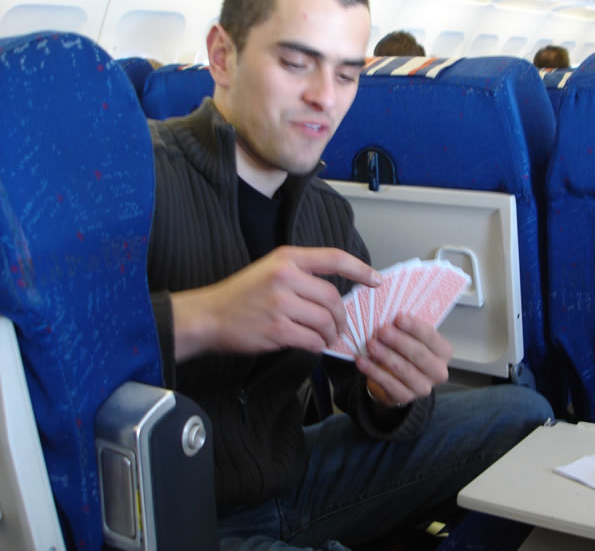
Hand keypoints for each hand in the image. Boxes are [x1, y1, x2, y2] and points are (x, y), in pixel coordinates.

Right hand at [171, 246, 380, 360]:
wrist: (208, 316)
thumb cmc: (241, 295)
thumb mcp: (270, 270)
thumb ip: (302, 275)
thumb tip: (336, 293)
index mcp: (287, 258)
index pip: (334, 258)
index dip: (360, 269)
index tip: (376, 280)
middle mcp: (286, 277)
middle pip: (333, 297)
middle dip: (342, 315)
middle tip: (341, 326)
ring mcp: (281, 303)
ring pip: (326, 320)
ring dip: (332, 333)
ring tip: (327, 337)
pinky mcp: (277, 329)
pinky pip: (313, 339)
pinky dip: (318, 345)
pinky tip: (313, 344)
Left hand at [356, 313, 451, 406]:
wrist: (399, 380)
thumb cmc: (406, 352)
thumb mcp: (411, 338)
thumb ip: (405, 328)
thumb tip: (389, 314)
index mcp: (443, 352)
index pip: (431, 337)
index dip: (414, 327)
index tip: (398, 318)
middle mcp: (438, 371)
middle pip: (419, 354)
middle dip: (399, 341)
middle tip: (382, 330)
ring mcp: (423, 387)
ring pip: (404, 370)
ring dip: (385, 355)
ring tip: (370, 344)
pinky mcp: (406, 397)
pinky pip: (389, 384)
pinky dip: (373, 371)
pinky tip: (362, 361)